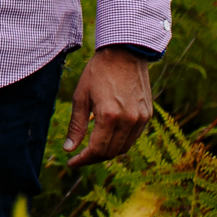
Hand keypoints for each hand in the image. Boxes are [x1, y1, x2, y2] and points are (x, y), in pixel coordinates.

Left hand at [64, 46, 153, 166]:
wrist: (124, 53)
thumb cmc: (98, 72)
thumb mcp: (80, 97)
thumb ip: (76, 126)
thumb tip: (68, 149)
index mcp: (109, 116)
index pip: (97, 150)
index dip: (83, 160)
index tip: (71, 163)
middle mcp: (128, 120)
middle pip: (111, 152)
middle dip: (93, 157)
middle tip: (79, 156)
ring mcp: (141, 119)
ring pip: (124, 148)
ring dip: (107, 152)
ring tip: (92, 148)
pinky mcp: (147, 115)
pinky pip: (133, 138)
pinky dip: (120, 142)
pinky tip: (108, 137)